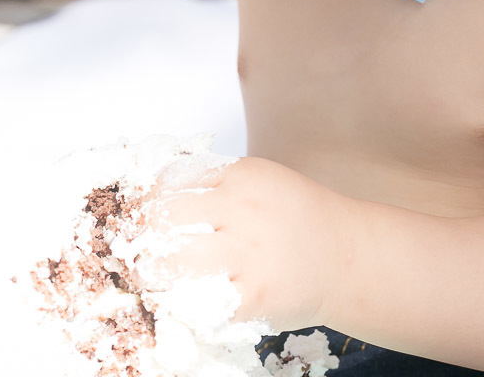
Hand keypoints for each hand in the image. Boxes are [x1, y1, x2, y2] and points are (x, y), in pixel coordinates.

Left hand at [140, 157, 350, 333]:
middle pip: (163, 218)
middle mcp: (243, 210)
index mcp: (242, 176)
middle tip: (136, 249)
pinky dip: (182, 305)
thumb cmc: (297, 219)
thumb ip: (216, 185)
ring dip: (152, 274)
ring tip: (152, 278)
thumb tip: (153, 196)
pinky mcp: (253, 296)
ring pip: (171, 263)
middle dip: (141, 236)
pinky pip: (198, 303)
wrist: (347, 257)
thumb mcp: (260, 183)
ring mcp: (248, 255)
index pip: (172, 179)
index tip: (139, 214)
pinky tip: (181, 301)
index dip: (147, 198)